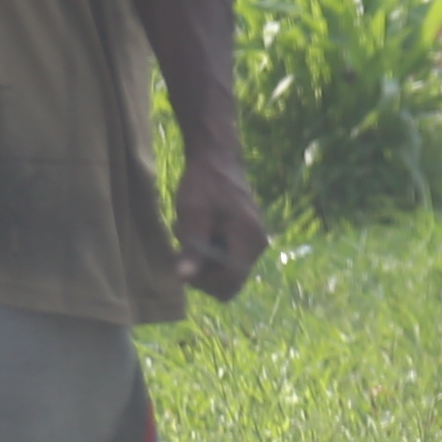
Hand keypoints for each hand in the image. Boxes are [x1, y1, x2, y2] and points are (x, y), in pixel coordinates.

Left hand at [173, 150, 268, 303]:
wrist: (217, 158)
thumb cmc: (204, 183)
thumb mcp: (194, 215)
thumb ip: (193, 248)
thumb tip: (184, 278)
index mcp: (249, 241)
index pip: (229, 282)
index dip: (204, 280)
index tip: (183, 262)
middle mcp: (257, 246)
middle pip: (229, 282)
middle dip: (204, 272)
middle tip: (186, 246)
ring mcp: (253, 243)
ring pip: (226, 272)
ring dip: (204, 261)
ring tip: (191, 233)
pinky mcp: (246, 239)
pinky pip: (227, 260)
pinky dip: (210, 253)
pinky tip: (200, 231)